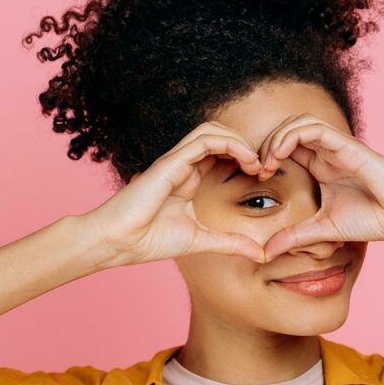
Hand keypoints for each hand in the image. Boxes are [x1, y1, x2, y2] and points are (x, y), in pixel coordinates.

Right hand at [82, 121, 268, 266]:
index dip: (245, 158)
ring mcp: (176, 161)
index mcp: (189, 178)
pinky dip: (230, 144)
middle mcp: (184, 165)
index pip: (221, 153)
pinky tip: (246, 161)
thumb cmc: (149, 240)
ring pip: (213, 130)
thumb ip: (231, 244)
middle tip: (264, 168)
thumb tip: (261, 254)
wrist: (119, 242)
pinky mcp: (171, 161)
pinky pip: (205, 140)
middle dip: (247, 145)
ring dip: (240, 141)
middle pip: (220, 135)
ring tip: (256, 163)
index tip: (262, 177)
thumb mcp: (202, 241)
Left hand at [255, 113, 383, 261]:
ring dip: (276, 137)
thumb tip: (265, 252)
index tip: (256, 178)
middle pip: (288, 129)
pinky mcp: (348, 146)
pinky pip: (315, 128)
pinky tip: (280, 155)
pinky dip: (292, 135)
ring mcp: (337, 147)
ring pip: (299, 122)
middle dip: (266, 143)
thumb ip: (294, 237)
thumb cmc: (373, 220)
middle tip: (256, 169)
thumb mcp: (322, 230)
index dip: (265, 156)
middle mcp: (327, 152)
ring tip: (267, 162)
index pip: (285, 147)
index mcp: (320, 166)